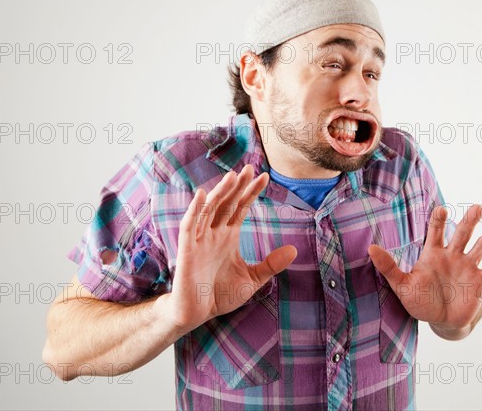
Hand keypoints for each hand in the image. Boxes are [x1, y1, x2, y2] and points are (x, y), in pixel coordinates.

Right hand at [160, 165, 296, 334]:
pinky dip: (194, 210)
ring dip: (220, 192)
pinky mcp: (186, 250)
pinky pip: (189, 226)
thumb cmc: (220, 295)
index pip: (240, 207)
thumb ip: (270, 265)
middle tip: (249, 167)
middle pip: (226, 203)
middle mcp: (213, 233)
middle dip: (237, 186)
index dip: (251, 192)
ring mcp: (199, 239)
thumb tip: (294, 250)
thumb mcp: (252, 279)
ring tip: (232, 176)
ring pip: (209, 209)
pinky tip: (202, 195)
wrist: (196, 314)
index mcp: (228, 236)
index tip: (265, 177)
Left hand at [368, 204, 481, 331]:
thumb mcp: (401, 285)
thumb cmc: (420, 300)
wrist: (440, 320)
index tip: (441, 208)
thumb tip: (370, 248)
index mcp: (433, 254)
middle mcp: (452, 256)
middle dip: (468, 222)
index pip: (435, 232)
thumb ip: (388, 267)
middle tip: (477, 207)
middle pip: (461, 234)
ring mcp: (468, 267)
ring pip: (479, 249)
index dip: (438, 220)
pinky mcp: (480, 281)